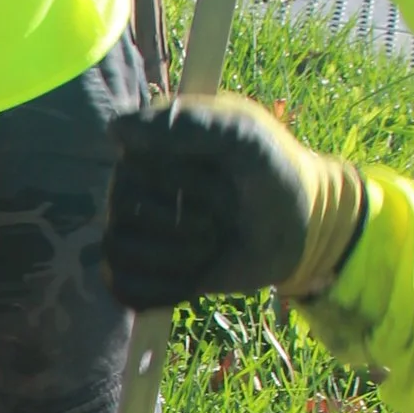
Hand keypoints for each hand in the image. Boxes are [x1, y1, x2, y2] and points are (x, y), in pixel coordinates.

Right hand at [102, 97, 366, 311]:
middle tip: (222, 214)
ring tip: (210, 245)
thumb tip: (116, 130)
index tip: (218, 171)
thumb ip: (192, 125)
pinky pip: (124, 288)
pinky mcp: (142, 273)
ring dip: (174, 256)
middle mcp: (131, 186)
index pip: (127, 160)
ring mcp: (134, 231)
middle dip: (183, 219)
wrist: (297, 229)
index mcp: (149, 144)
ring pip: (117, 251)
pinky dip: (162, 288)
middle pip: (121, 209)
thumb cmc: (272, 173)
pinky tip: (194, 277)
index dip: (175, 175)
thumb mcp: (244, 139)